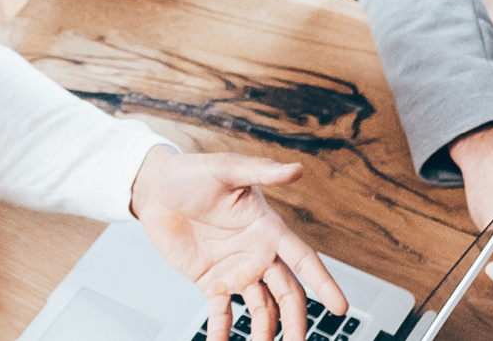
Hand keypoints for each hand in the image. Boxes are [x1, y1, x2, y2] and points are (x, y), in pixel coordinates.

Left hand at [130, 147, 346, 340]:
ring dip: (264, 332)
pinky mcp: (211, 282)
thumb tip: (296, 169)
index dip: (323, 282)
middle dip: (296, 321)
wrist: (153, 189)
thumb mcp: (225, 169)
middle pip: (287, 294)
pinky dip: (224, 333)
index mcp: (268, 228)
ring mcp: (236, 270)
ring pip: (261, 310)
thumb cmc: (190, 173)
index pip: (303, 259)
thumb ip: (260, 172)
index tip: (339, 307)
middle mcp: (257, 253)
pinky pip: (223, 314)